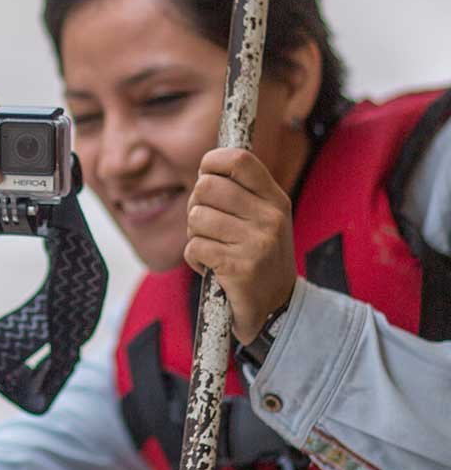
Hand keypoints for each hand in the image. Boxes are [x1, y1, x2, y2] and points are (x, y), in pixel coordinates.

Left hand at [184, 148, 295, 343]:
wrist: (276, 310)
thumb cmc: (258, 258)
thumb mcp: (262, 219)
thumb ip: (240, 192)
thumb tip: (206, 166)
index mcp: (275, 200)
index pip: (238, 159)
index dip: (211, 162)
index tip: (205, 175)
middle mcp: (269, 218)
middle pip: (207, 186)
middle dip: (196, 205)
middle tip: (208, 225)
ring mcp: (257, 243)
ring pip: (197, 217)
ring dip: (195, 235)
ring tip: (214, 249)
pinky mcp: (239, 268)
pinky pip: (194, 247)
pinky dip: (195, 259)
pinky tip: (212, 268)